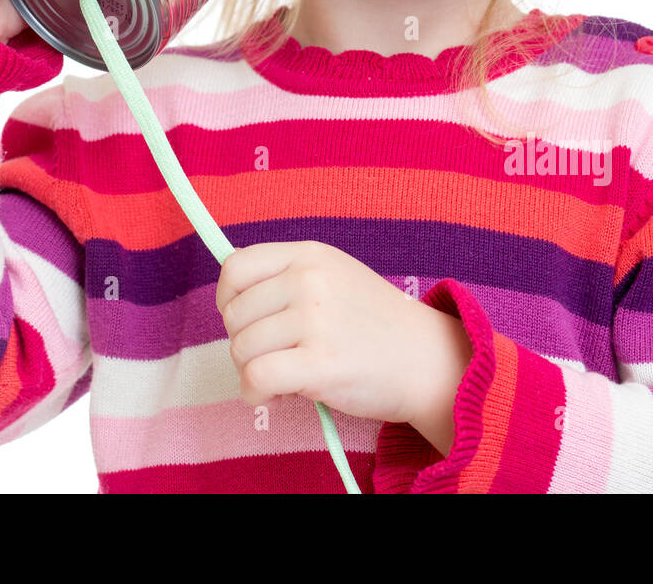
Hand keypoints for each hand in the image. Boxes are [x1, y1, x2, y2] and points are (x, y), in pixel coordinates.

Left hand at [215, 240, 439, 425]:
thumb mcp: (334, 276)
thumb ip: (288, 277)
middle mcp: (308, 280)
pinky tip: (271, 398)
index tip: (243, 321)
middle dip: (243, 343)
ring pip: (242, 349)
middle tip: (272, 357)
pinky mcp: (320, 364)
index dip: (228, 299)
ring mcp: (315, 320)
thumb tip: (231, 292)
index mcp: (309, 255)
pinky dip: (254, 394)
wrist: (425, 358)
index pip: (236, 267)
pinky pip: (257, 378)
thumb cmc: (374, 323)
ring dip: (251, 372)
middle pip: (235, 315)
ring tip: (280, 379)